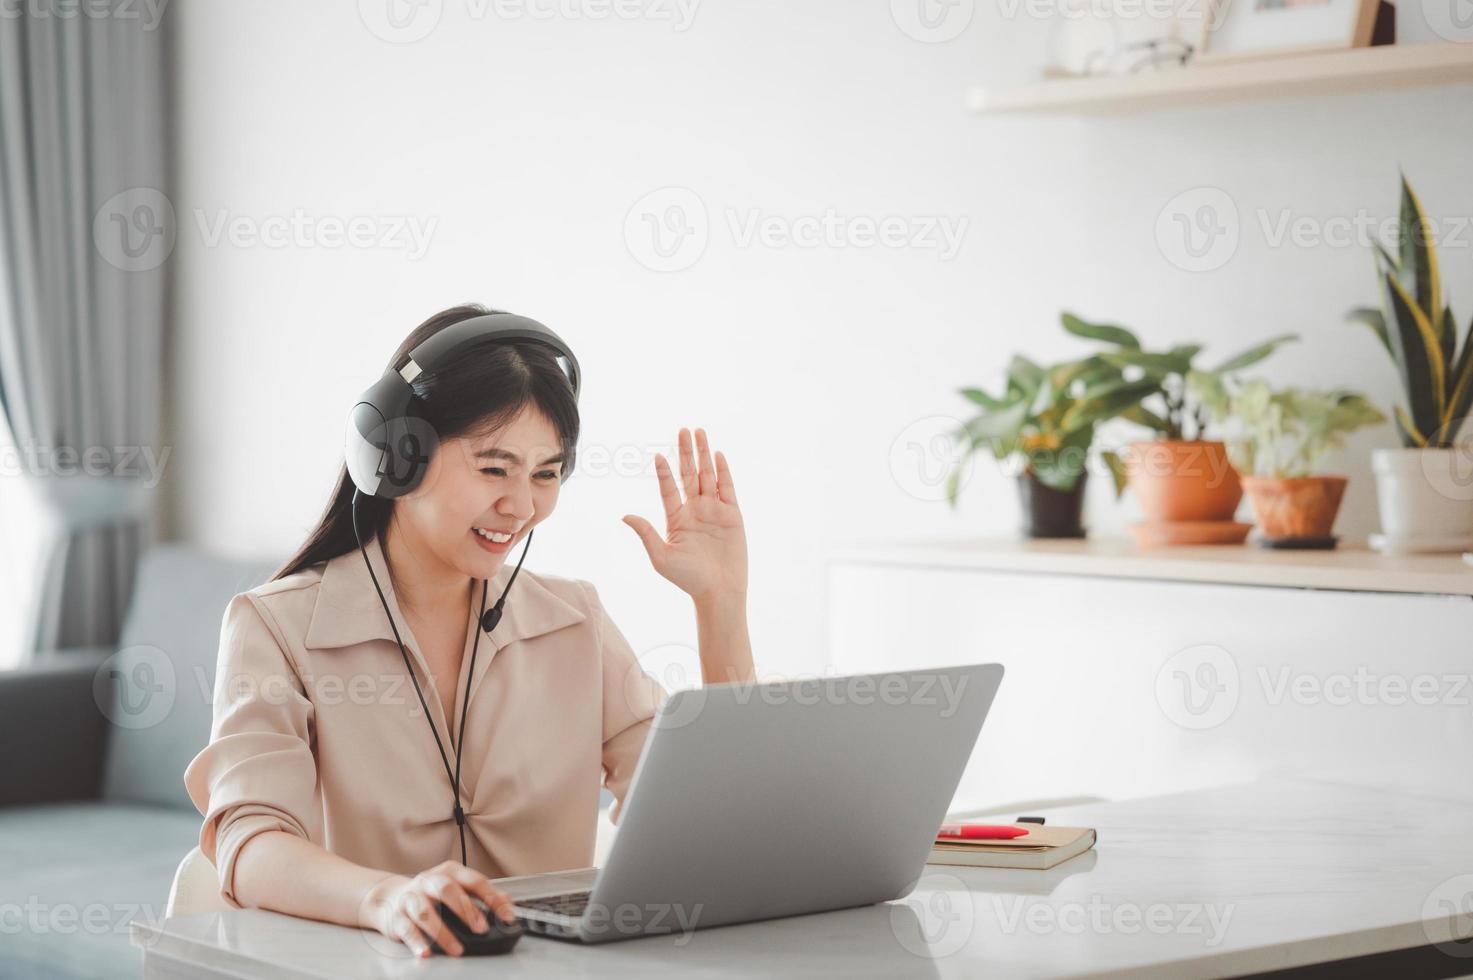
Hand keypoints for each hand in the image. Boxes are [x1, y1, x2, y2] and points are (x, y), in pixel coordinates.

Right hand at [360, 861, 516, 957]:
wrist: (390, 898)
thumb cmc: (430, 894)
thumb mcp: (456, 888)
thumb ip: (480, 895)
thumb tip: (506, 902)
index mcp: (449, 872)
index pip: (474, 881)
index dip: (492, 898)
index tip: (506, 916)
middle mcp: (429, 881)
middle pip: (448, 890)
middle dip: (467, 910)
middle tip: (481, 929)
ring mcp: (411, 898)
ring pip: (426, 912)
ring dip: (443, 932)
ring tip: (457, 949)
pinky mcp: (396, 917)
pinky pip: (407, 929)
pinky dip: (417, 942)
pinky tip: (426, 952)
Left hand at [623, 427, 747, 603]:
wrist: (719, 591)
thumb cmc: (688, 578)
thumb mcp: (661, 556)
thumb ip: (646, 533)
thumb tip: (624, 515)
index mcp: (676, 518)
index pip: (668, 488)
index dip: (664, 472)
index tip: (657, 455)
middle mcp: (695, 510)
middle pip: (689, 474)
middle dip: (685, 452)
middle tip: (682, 430)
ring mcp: (714, 510)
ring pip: (707, 475)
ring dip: (704, 454)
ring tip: (699, 432)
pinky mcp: (732, 515)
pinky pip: (727, 488)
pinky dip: (723, 471)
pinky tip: (718, 455)